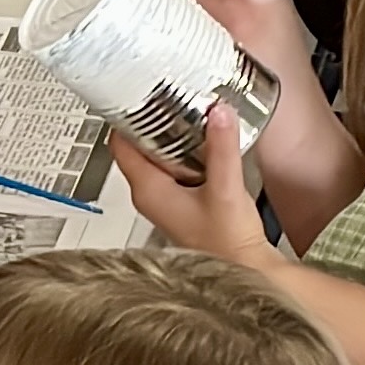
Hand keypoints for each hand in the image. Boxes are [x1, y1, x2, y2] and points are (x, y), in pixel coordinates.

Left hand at [112, 104, 273, 265]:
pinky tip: (201, 139)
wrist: (244, 270)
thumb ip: (222, 148)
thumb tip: (218, 113)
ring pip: (156, 158)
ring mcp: (164, 199)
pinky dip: (183, 151)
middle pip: (137, 148)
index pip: (119, 145)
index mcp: (148, 191)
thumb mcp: (226, 188)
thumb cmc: (228, 242)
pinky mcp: (181, 202)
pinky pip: (173, 168)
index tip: (136, 94)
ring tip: (183, 109)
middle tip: (165, 95)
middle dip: (149, 122)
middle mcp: (150, 195)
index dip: (123, 118)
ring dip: (168, 136)